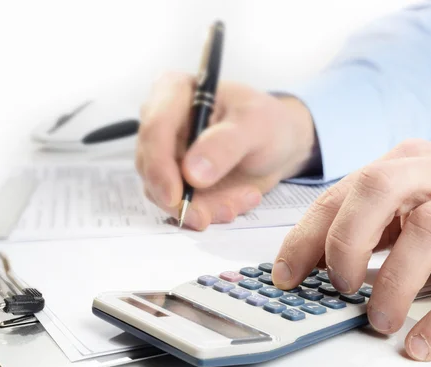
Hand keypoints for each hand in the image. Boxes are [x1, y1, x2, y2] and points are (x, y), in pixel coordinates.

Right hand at [135, 72, 316, 229]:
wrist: (278, 144)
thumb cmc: (265, 122)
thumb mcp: (255, 125)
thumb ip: (225, 144)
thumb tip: (192, 172)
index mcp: (174, 92)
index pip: (154, 130)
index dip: (159, 166)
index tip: (175, 196)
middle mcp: (162, 123)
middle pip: (152, 168)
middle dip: (187, 197)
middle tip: (225, 210)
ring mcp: (166, 154)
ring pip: (166, 193)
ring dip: (207, 206)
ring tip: (246, 199)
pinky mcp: (176, 181)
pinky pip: (183, 205)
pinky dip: (212, 210)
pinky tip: (241, 201)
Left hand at [272, 139, 430, 360]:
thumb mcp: (416, 200)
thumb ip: (373, 223)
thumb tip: (318, 263)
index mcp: (408, 162)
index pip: (345, 191)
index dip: (308, 235)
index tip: (286, 275)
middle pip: (378, 189)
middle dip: (345, 242)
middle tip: (340, 288)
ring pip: (428, 229)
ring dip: (394, 282)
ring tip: (380, 319)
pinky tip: (422, 342)